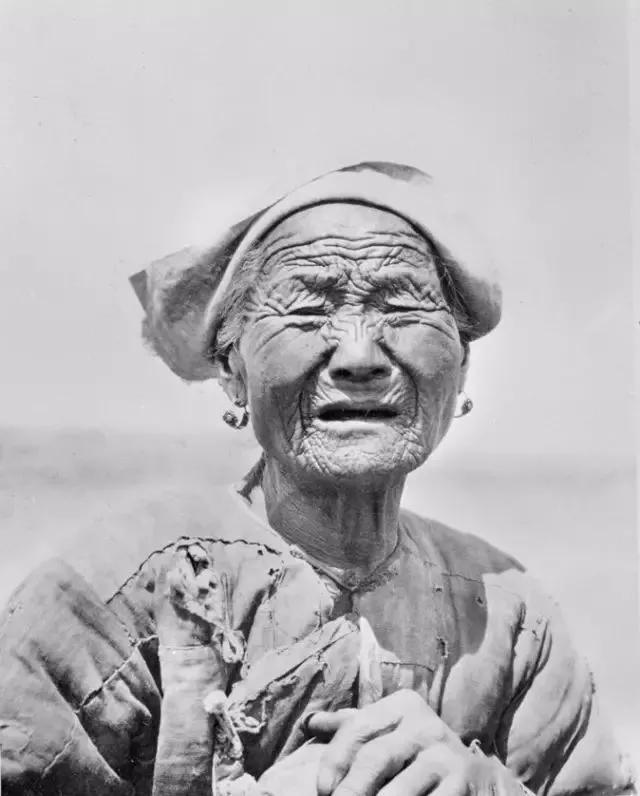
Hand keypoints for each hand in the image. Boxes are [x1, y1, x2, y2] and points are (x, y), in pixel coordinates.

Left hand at [306, 689, 521, 795]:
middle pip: (377, 758)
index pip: (360, 727)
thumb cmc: (414, 751)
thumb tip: (311, 722)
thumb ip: (353, 727)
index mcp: (403, 706)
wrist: (472, 773)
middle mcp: (426, 725)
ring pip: (400, 790)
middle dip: (352, 789)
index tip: (321, 789)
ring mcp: (446, 756)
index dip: (335, 759)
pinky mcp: (461, 785)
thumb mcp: (388, 730)